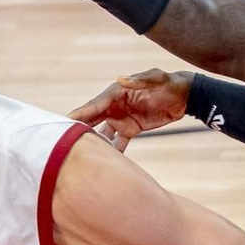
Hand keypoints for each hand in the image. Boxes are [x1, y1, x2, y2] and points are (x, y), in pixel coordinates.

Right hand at [69, 68, 192, 147]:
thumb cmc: (169, 83)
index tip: (63, 123)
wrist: (184, 96)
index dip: (78, 115)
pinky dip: (112, 153)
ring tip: (81, 158)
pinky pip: (118, 143)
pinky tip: (105, 165)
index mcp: (115, 94)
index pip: (92, 106)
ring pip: (101, 134)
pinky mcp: (131, 130)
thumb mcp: (156, 78)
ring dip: (93, 144)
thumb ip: (139, 80)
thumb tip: (120, 79)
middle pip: (91, 121)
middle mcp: (114, 107)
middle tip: (61, 144)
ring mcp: (121, 119)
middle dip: (77, 131)